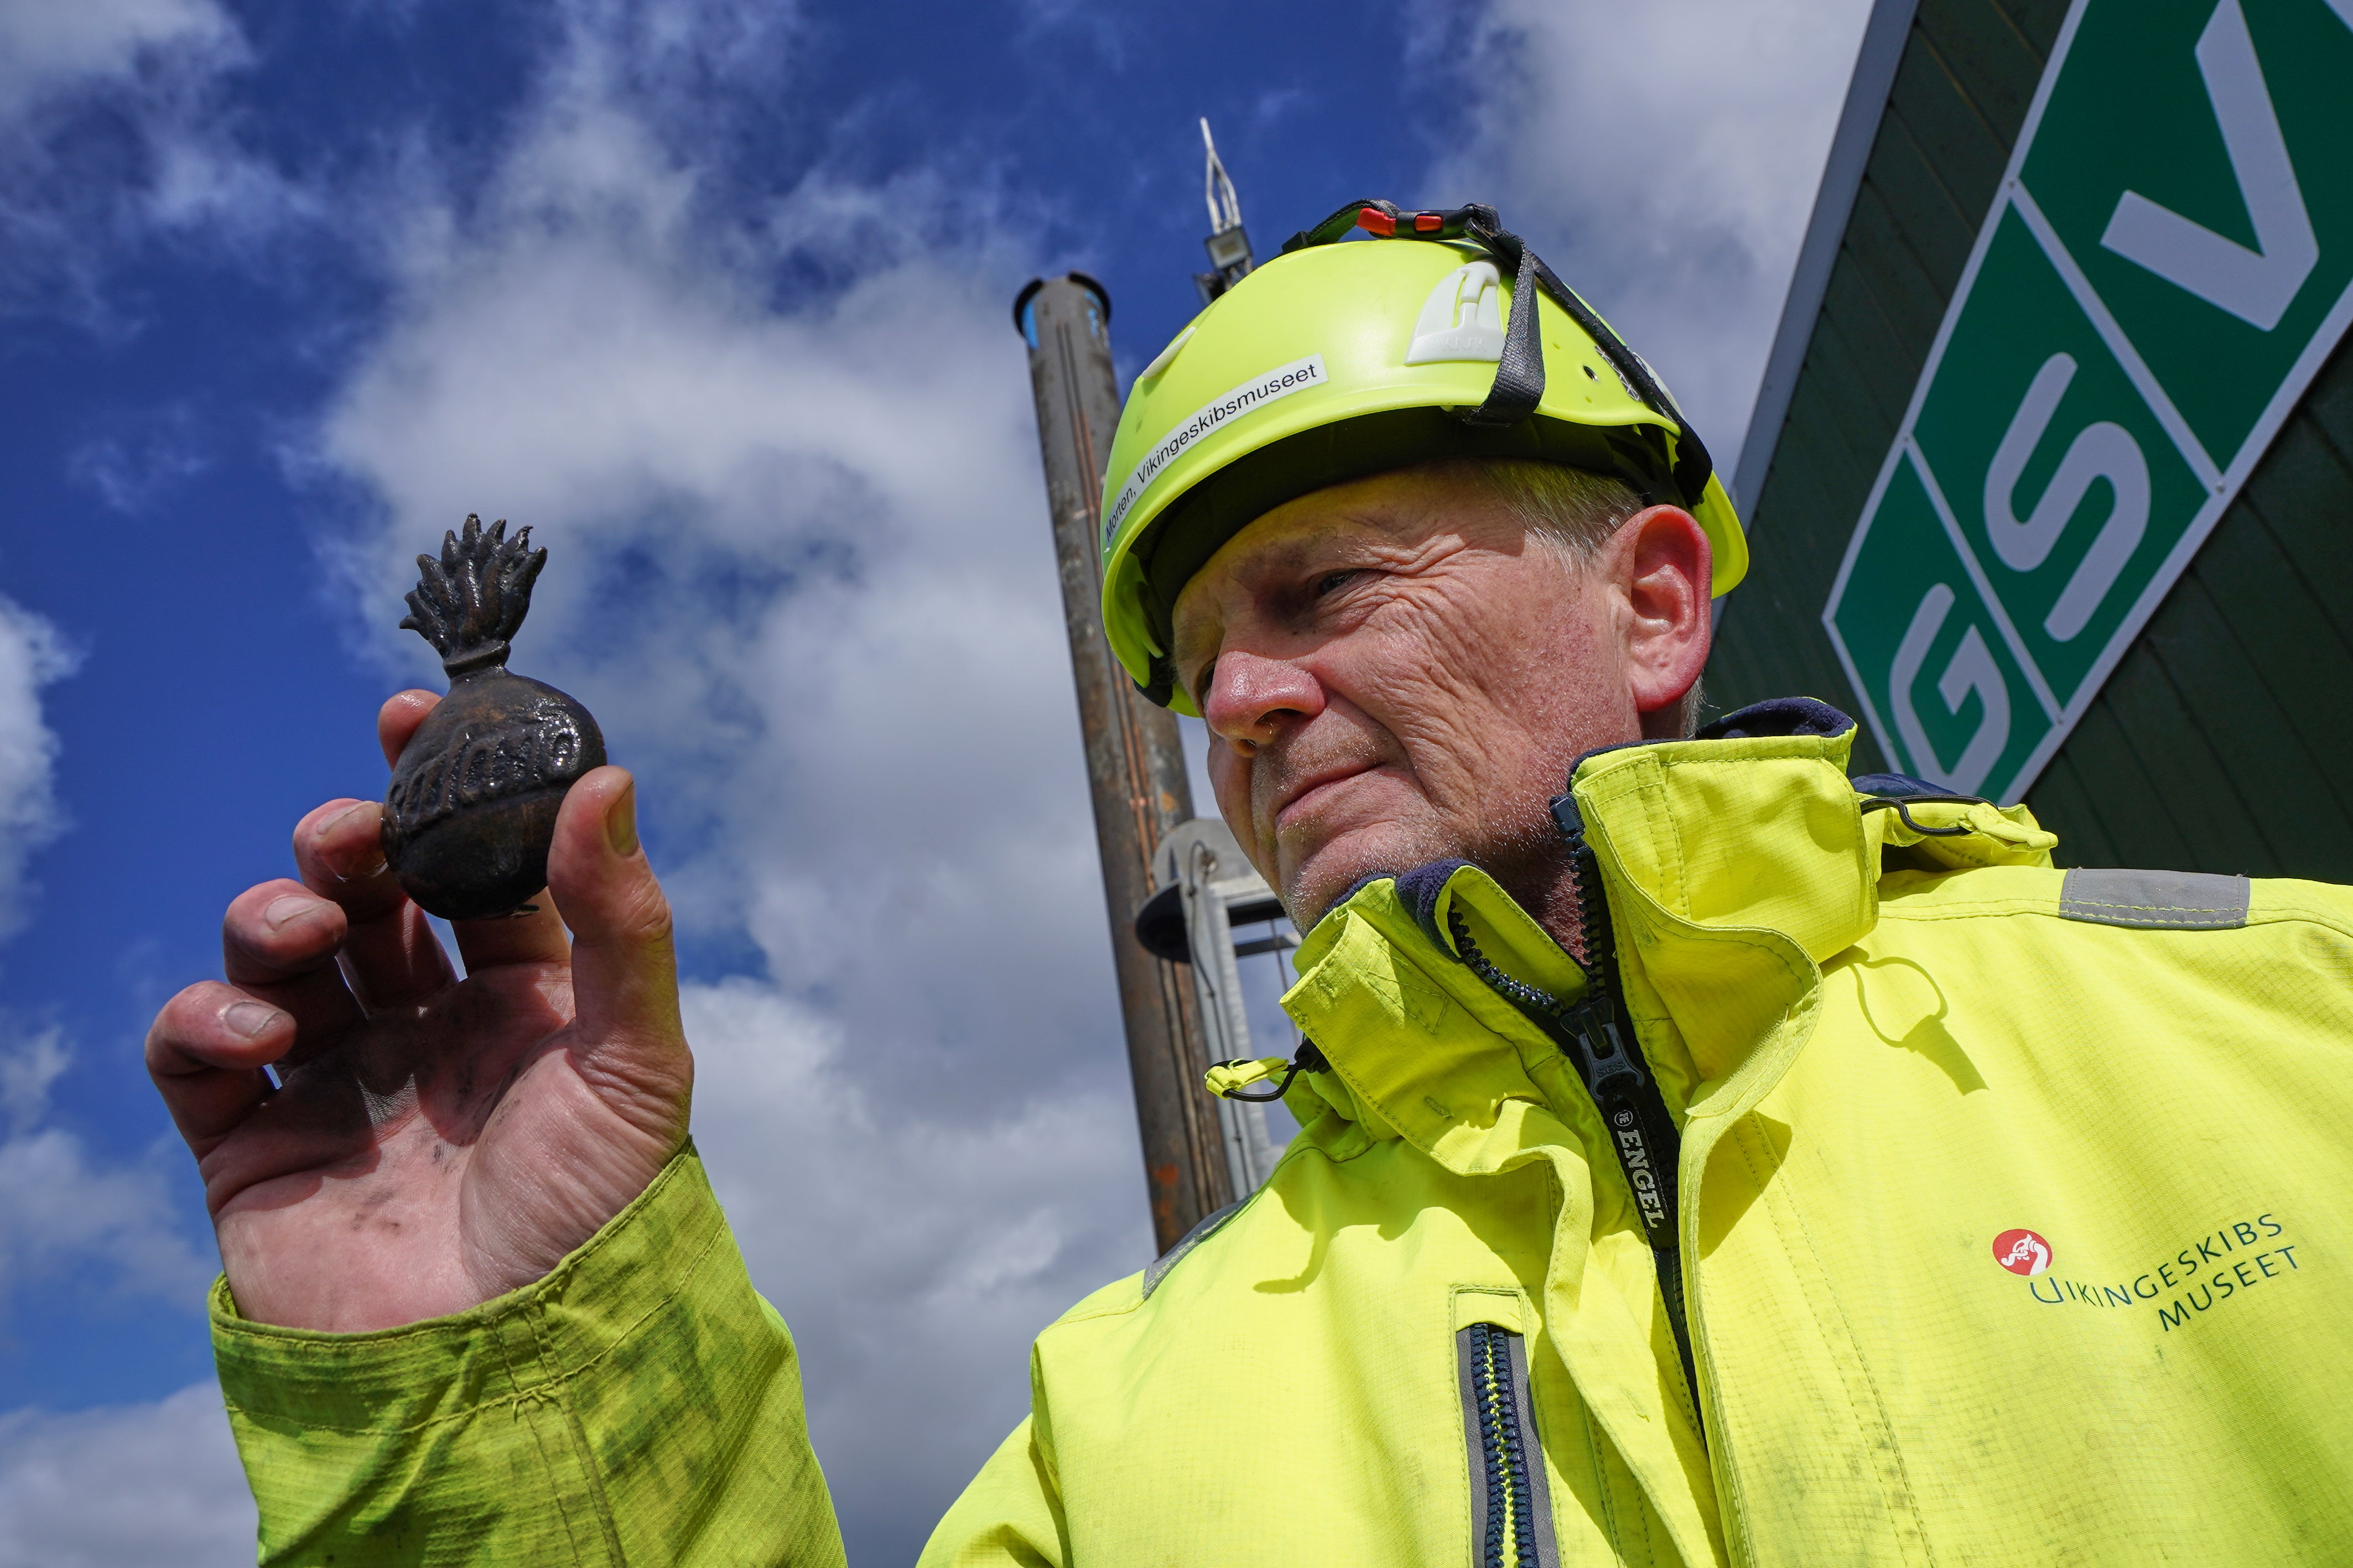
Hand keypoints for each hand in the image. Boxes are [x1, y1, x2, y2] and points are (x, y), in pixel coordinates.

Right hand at [147, 691, 691, 1330]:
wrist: (512, 1364)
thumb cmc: (593, 1218)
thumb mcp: (637, 1060)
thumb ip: (621, 919)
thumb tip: (607, 776)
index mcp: (521, 998)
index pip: (473, 867)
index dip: (441, 789)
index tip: (414, 716)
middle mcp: (425, 1028)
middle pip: (367, 895)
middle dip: (348, 842)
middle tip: (353, 834)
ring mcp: (336, 1081)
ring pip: (277, 953)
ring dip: (275, 912)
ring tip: (306, 927)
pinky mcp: (255, 1146)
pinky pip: (197, 1054)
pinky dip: (209, 1018)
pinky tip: (262, 1031)